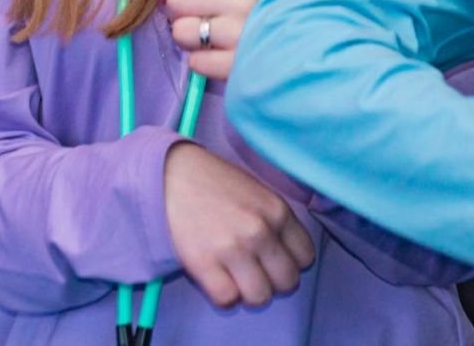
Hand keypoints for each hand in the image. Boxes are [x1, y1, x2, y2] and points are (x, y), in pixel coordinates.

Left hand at [155, 0, 265, 81]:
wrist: (298, 52)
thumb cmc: (260, 17)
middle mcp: (240, 1)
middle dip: (176, 12)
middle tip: (194, 20)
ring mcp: (240, 34)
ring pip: (181, 31)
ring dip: (188, 40)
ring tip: (207, 41)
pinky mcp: (237, 66)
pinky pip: (195, 62)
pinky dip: (202, 62)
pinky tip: (218, 58)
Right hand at [163, 142, 314, 307]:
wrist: (168, 174)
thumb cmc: (212, 181)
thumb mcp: (255, 191)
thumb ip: (274, 220)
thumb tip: (284, 254)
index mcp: (277, 210)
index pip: (305, 257)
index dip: (290, 260)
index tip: (274, 258)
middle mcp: (260, 231)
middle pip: (287, 282)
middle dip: (272, 280)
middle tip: (254, 270)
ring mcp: (233, 250)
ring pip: (260, 297)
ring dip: (248, 292)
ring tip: (235, 276)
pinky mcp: (204, 265)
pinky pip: (227, 299)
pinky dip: (223, 294)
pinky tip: (216, 277)